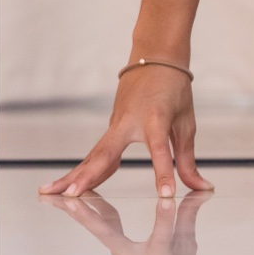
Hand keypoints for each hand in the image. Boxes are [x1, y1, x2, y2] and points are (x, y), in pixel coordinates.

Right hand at [38, 64, 212, 197]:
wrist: (155, 59)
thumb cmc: (174, 90)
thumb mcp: (186, 124)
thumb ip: (188, 160)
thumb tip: (202, 187)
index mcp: (155, 118)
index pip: (160, 150)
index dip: (163, 173)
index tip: (166, 194)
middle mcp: (128, 122)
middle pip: (106, 152)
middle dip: (88, 175)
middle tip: (72, 194)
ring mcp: (115, 124)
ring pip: (94, 154)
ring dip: (74, 174)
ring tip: (51, 192)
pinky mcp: (111, 127)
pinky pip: (97, 152)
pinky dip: (84, 168)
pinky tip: (71, 186)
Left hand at [42, 190, 209, 254]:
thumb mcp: (187, 249)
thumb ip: (188, 217)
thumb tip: (204, 190)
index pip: (163, 231)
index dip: (167, 214)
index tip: (168, 197)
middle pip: (106, 232)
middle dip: (87, 214)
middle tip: (69, 198)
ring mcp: (118, 253)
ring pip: (95, 229)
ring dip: (74, 212)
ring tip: (53, 196)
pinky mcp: (113, 250)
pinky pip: (99, 227)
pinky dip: (87, 212)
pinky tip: (73, 198)